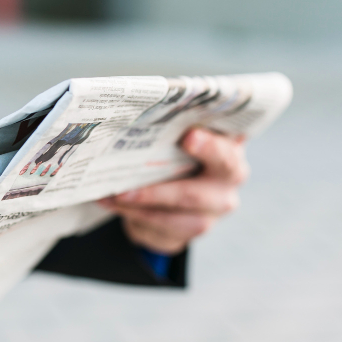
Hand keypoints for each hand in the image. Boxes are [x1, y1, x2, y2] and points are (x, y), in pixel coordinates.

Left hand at [98, 128, 247, 254]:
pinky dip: (133, 216)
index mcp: (229, 156)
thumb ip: (176, 127)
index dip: (209, 147)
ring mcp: (210, 215)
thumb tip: (145, 108)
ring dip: (140, 208)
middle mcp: (226, 189)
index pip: (225, 154)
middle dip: (159, 193)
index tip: (188, 137)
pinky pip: (160, 230)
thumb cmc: (182, 152)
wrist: (181, 190)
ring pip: (175, 220)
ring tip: (113, 196)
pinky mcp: (188, 233)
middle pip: (195, 196)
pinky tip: (111, 203)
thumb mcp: (183, 136)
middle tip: (126, 189)